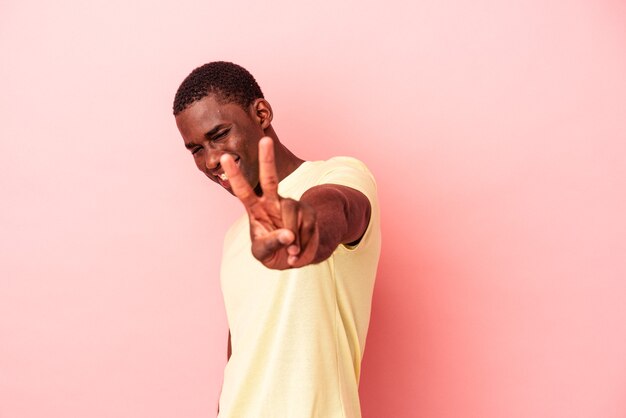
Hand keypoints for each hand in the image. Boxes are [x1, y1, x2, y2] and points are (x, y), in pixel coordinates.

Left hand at [220, 137, 318, 269]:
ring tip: (291, 253)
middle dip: (267, 159)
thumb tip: (288, 235)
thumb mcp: (263, 254)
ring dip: (292, 237)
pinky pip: (306, 226)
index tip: (225, 157)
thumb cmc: (273, 252)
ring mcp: (291, 205)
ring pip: (290, 212)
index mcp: (255, 209)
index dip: (234, 175)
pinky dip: (302, 245)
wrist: (295, 258)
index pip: (243, 190)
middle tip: (265, 140)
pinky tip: (298, 252)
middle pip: (270, 179)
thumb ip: (271, 244)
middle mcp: (273, 202)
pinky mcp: (308, 213)